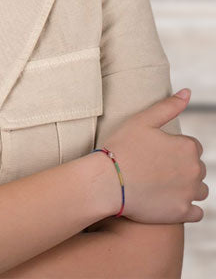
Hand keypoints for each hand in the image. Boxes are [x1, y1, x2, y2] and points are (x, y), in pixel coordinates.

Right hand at [103, 89, 207, 223]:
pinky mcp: (183, 213)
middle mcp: (195, 170)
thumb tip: (188, 92)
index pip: (192, 146)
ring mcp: (190, 193)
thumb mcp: (142, 120)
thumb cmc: (121, 147)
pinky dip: (186, 207)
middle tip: (154, 168)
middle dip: (181, 167)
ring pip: (199, 190)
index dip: (173, 148)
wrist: (107, 181)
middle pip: (197, 168)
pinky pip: (196, 212)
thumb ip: (168, 106)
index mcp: (187, 146)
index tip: (155, 152)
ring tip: (161, 184)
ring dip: (187, 187)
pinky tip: (168, 201)